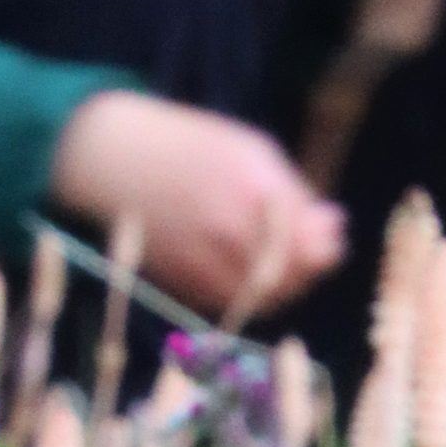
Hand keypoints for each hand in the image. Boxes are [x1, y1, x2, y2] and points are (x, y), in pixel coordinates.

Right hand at [52, 93, 346, 321]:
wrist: (110, 157)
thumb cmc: (186, 143)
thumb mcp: (248, 148)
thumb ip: (294, 192)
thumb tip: (334, 227)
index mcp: (255, 189)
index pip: (314, 244)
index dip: (327, 245)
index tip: (328, 234)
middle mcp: (231, 231)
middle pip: (294, 276)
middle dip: (309, 266)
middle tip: (306, 249)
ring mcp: (204, 260)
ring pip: (265, 297)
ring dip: (282, 284)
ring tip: (276, 259)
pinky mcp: (182, 282)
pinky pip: (232, 303)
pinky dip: (247, 293)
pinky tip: (245, 270)